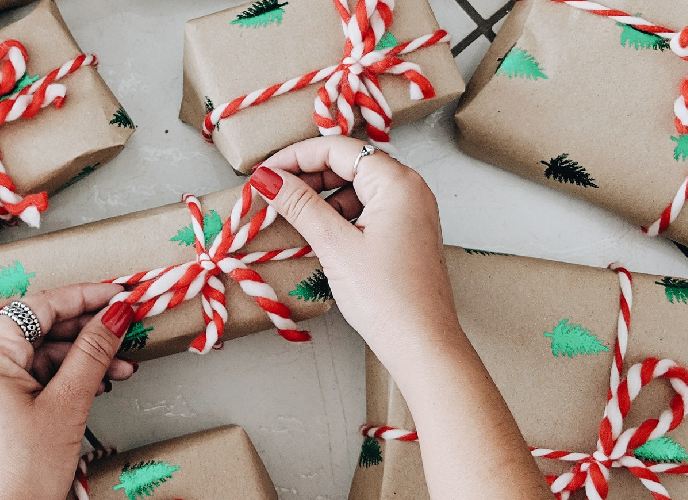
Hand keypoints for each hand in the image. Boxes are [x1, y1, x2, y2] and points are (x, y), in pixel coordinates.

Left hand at [0, 283, 136, 499]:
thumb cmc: (21, 473)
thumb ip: (93, 352)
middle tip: (127, 327)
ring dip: (86, 358)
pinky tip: (101, 383)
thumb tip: (115, 314)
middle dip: (90, 330)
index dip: (83, 297)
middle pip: (44, 328)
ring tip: (122, 366)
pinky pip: (40, 377)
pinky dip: (72, 378)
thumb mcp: (67, 403)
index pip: (40, 307)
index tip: (118, 295)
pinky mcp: (2, 406)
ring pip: (46, 354)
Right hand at [253, 136, 552, 499]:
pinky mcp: (406, 234)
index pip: (337, 148)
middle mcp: (409, 189)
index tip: (264, 173)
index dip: (295, 156)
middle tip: (271, 194)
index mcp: (397, 182)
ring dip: (321, 197)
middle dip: (307, 176)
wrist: (423, 344)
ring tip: (289, 215)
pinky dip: (339, 214)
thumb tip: (267, 177)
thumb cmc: (386, 297)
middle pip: (349, 163)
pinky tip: (316, 233)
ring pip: (356, 187)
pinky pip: (367, 209)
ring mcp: (411, 211)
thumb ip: (299, 205)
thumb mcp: (335, 245)